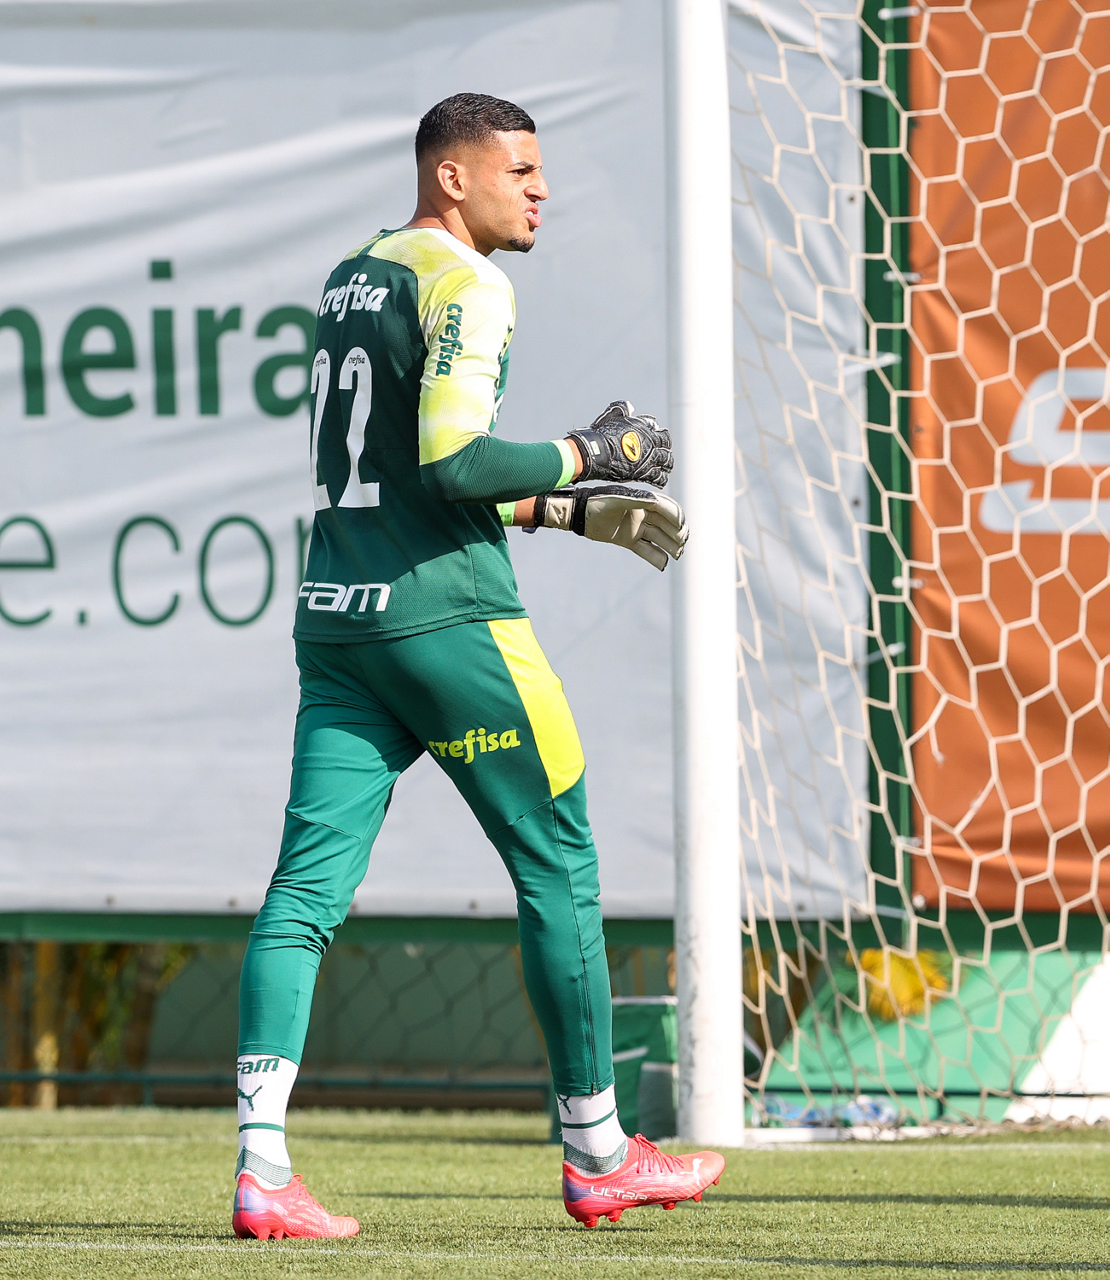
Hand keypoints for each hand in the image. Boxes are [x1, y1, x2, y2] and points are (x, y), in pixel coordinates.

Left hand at [533, 485, 687, 570]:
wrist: (580, 514)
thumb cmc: (597, 503)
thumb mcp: (617, 500)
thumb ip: (636, 500)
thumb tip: (655, 501)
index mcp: (641, 501)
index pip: (664, 508)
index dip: (674, 516)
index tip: (681, 525)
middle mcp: (641, 514)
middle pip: (664, 524)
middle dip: (675, 532)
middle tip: (682, 542)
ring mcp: (635, 528)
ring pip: (658, 538)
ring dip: (669, 545)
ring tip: (678, 554)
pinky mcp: (628, 540)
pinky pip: (645, 550)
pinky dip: (655, 557)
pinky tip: (664, 564)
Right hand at [565, 401, 672, 487]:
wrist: (597, 452)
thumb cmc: (603, 434)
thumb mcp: (613, 415)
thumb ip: (623, 409)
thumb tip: (629, 407)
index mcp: (646, 430)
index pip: (661, 433)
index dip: (662, 435)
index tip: (661, 437)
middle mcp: (650, 445)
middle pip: (667, 449)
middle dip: (667, 451)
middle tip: (666, 454)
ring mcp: (648, 460)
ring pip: (666, 463)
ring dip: (667, 465)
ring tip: (666, 467)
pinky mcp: (643, 474)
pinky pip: (658, 478)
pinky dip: (661, 479)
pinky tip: (661, 480)